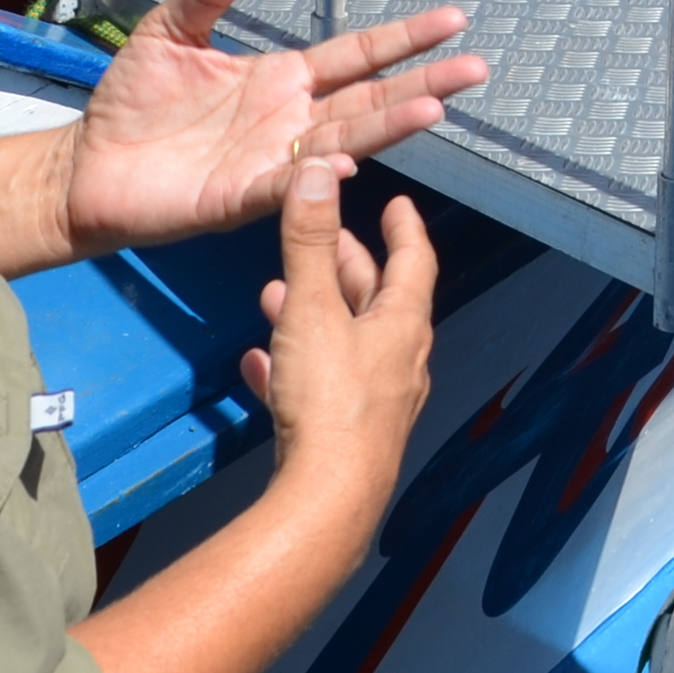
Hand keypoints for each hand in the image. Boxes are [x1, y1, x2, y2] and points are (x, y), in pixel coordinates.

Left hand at [59, 0, 484, 261]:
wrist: (88, 166)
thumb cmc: (132, 103)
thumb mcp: (170, 31)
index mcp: (282, 79)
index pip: (357, 55)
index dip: (403, 39)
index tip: (453, 20)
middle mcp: (291, 120)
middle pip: (370, 97)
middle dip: (424, 83)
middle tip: (476, 68)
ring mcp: (272, 161)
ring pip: (345, 138)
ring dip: (389, 125)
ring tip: (437, 107)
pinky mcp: (241, 198)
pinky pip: (287, 185)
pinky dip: (318, 174)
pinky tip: (348, 158)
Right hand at [243, 154, 435, 513]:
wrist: (326, 498)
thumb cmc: (329, 399)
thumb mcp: (312, 310)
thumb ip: (309, 244)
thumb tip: (317, 175)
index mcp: (402, 326)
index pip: (414, 261)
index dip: (404, 228)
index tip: (397, 204)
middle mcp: (399, 362)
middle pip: (379, 302)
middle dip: (351, 268)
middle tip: (328, 240)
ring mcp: (375, 402)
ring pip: (347, 343)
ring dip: (316, 314)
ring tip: (278, 294)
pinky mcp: (346, 436)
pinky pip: (320, 387)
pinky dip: (294, 366)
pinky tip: (259, 365)